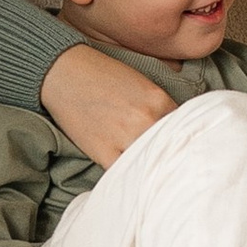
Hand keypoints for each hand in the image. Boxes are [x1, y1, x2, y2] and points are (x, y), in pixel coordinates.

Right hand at [39, 42, 173, 167]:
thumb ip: (160, 104)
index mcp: (158, 99)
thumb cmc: (101, 74)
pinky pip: (125, 173)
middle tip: (172, 163)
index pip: (183, 127)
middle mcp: (147, 119)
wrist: (63, 72)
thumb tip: (177, 125)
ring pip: (149, 163)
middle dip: (170, 153)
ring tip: (152, 171)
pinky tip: (132, 175)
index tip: (180, 144)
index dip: (181, 136)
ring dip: (150, 166)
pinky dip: (129, 174)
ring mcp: (126, 138)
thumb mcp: (140, 82)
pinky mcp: (105, 153)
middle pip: (169, 147)